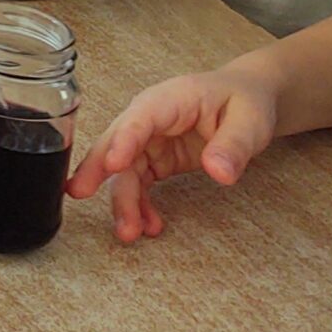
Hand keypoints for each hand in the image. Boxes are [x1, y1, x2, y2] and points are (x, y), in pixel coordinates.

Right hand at [63, 68, 279, 241]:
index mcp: (171, 99)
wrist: (246, 100)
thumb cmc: (244, 101)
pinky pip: (138, 182)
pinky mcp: (155, 159)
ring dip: (122, 199)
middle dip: (98, 169)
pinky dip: (140, 205)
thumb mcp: (250, 120)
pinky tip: (148, 224)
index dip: (124, 140)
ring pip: (123, 169)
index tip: (112, 164)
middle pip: (116, 142)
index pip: (140, 118)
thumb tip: (219, 172)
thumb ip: (234, 145)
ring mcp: (149, 140)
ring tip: (128, 232)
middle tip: (81, 193)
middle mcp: (151, 118)